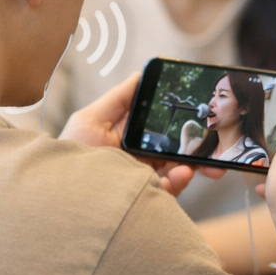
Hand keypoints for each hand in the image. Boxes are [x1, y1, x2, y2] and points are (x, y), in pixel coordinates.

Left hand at [58, 72, 223, 197]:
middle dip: (197, 148)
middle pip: (174, 152)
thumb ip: (118, 99)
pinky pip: (167, 192)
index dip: (179, 124)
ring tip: (199, 166)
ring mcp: (140, 182)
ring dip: (192, 167)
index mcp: (127, 140)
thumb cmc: (70, 155)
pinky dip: (178, 183)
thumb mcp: (90, 120)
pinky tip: (181, 175)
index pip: (159, 131)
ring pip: (176, 172)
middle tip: (216, 145)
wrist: (59, 194)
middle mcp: (136, 162)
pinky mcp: (143, 200)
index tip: (198, 116)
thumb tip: (140, 74)